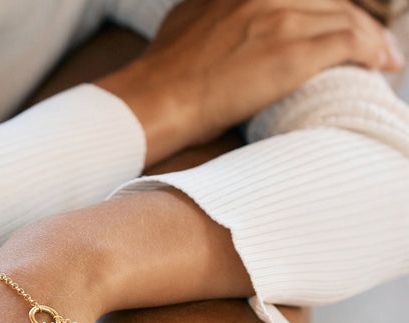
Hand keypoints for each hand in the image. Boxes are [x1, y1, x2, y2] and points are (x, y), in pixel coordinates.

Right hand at [97, 0, 403, 164]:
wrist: (155, 99)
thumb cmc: (164, 73)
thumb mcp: (188, 19)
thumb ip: (217, 10)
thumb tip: (224, 18)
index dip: (325, 6)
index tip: (338, 18)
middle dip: (355, 17)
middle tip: (368, 41)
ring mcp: (280, 18)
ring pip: (347, 16)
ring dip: (371, 37)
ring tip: (383, 57)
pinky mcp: (291, 51)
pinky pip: (350, 42)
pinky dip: (372, 50)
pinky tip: (382, 63)